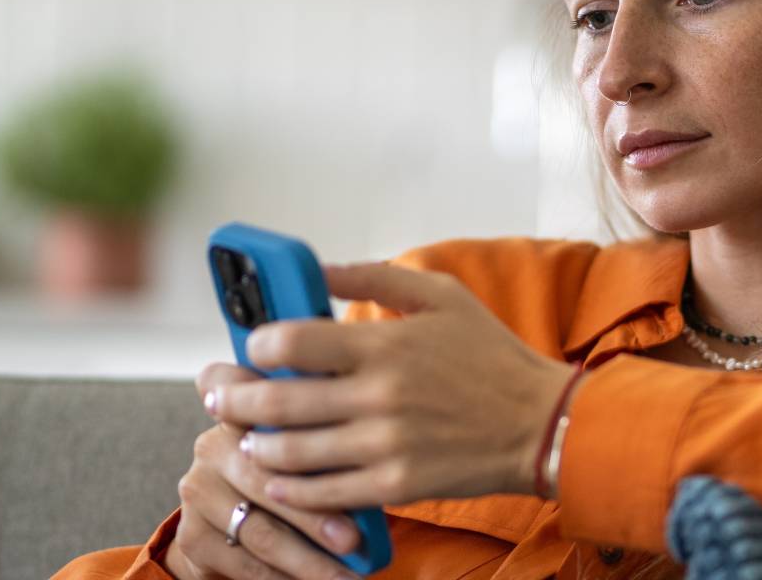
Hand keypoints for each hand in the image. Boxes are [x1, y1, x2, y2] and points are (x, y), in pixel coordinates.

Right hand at [164, 363, 365, 579]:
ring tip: (344, 576)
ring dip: (306, 559)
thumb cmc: (290, 480)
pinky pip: (245, 562)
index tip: (314, 419)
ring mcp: (197, 489)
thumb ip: (320, 444)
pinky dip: (283, 579)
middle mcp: (212, 444)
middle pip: (264, 477)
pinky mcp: (192, 533)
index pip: (247, 391)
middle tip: (353, 540)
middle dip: (312, 513)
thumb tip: (369, 473)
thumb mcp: (303, 452)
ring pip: (258, 529)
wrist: (233, 530)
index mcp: (241, 410)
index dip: (268, 398)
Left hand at [205, 261, 579, 508]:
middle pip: (277, 400)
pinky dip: (291, 488)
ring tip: (248, 437)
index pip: (291, 341)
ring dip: (257, 444)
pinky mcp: (395, 485)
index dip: (258, 343)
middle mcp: (378, 395)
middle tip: (219, 395)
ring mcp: (385, 445)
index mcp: (385, 343)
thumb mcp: (441, 296)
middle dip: (234, 397)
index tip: (253, 345)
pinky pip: (324, 493)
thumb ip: (375, 276)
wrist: (542, 424)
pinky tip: (278, 478)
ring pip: (291, 452)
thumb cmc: (492, 356)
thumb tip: (317, 267)